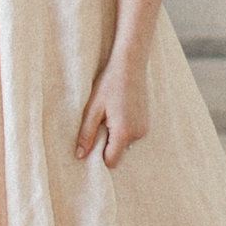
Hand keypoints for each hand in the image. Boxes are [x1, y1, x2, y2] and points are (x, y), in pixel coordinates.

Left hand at [75, 48, 150, 168]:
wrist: (130, 64)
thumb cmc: (109, 84)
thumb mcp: (93, 109)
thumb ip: (86, 135)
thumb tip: (79, 156)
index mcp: (123, 133)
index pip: (111, 161)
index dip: (99, 155)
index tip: (92, 140)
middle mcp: (137, 134)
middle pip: (118, 153)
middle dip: (107, 144)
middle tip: (99, 123)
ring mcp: (144, 128)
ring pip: (125, 144)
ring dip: (115, 136)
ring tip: (110, 114)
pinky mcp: (146, 122)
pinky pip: (132, 134)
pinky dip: (124, 129)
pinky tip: (119, 111)